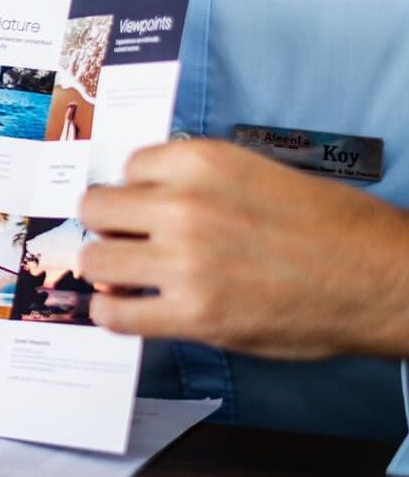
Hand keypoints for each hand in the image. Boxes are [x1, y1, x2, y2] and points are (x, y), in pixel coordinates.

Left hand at [78, 139, 408, 357]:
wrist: (379, 279)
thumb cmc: (329, 225)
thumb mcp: (256, 172)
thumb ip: (196, 180)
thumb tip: (144, 196)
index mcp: (201, 162)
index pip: (127, 167)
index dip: (136, 190)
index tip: (145, 206)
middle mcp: (183, 206)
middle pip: (95, 208)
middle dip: (108, 224)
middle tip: (127, 239)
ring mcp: (184, 261)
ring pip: (95, 260)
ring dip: (105, 267)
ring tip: (126, 274)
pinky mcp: (193, 314)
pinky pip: (115, 315)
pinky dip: (112, 313)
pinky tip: (126, 309)